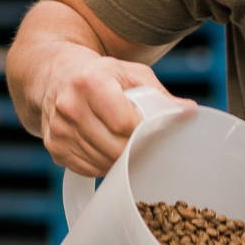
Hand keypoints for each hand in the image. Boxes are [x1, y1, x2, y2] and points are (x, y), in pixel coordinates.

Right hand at [38, 52, 195, 175]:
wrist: (57, 74)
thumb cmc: (101, 74)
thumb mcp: (132, 74)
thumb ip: (160, 95)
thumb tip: (190, 112)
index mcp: (90, 83)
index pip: (125, 124)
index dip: (143, 132)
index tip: (151, 131)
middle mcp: (69, 107)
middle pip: (115, 148)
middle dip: (135, 150)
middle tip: (144, 144)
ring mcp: (59, 130)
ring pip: (102, 163)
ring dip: (120, 161)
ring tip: (125, 145)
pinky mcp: (55, 148)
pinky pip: (88, 169)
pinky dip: (103, 165)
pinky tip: (106, 150)